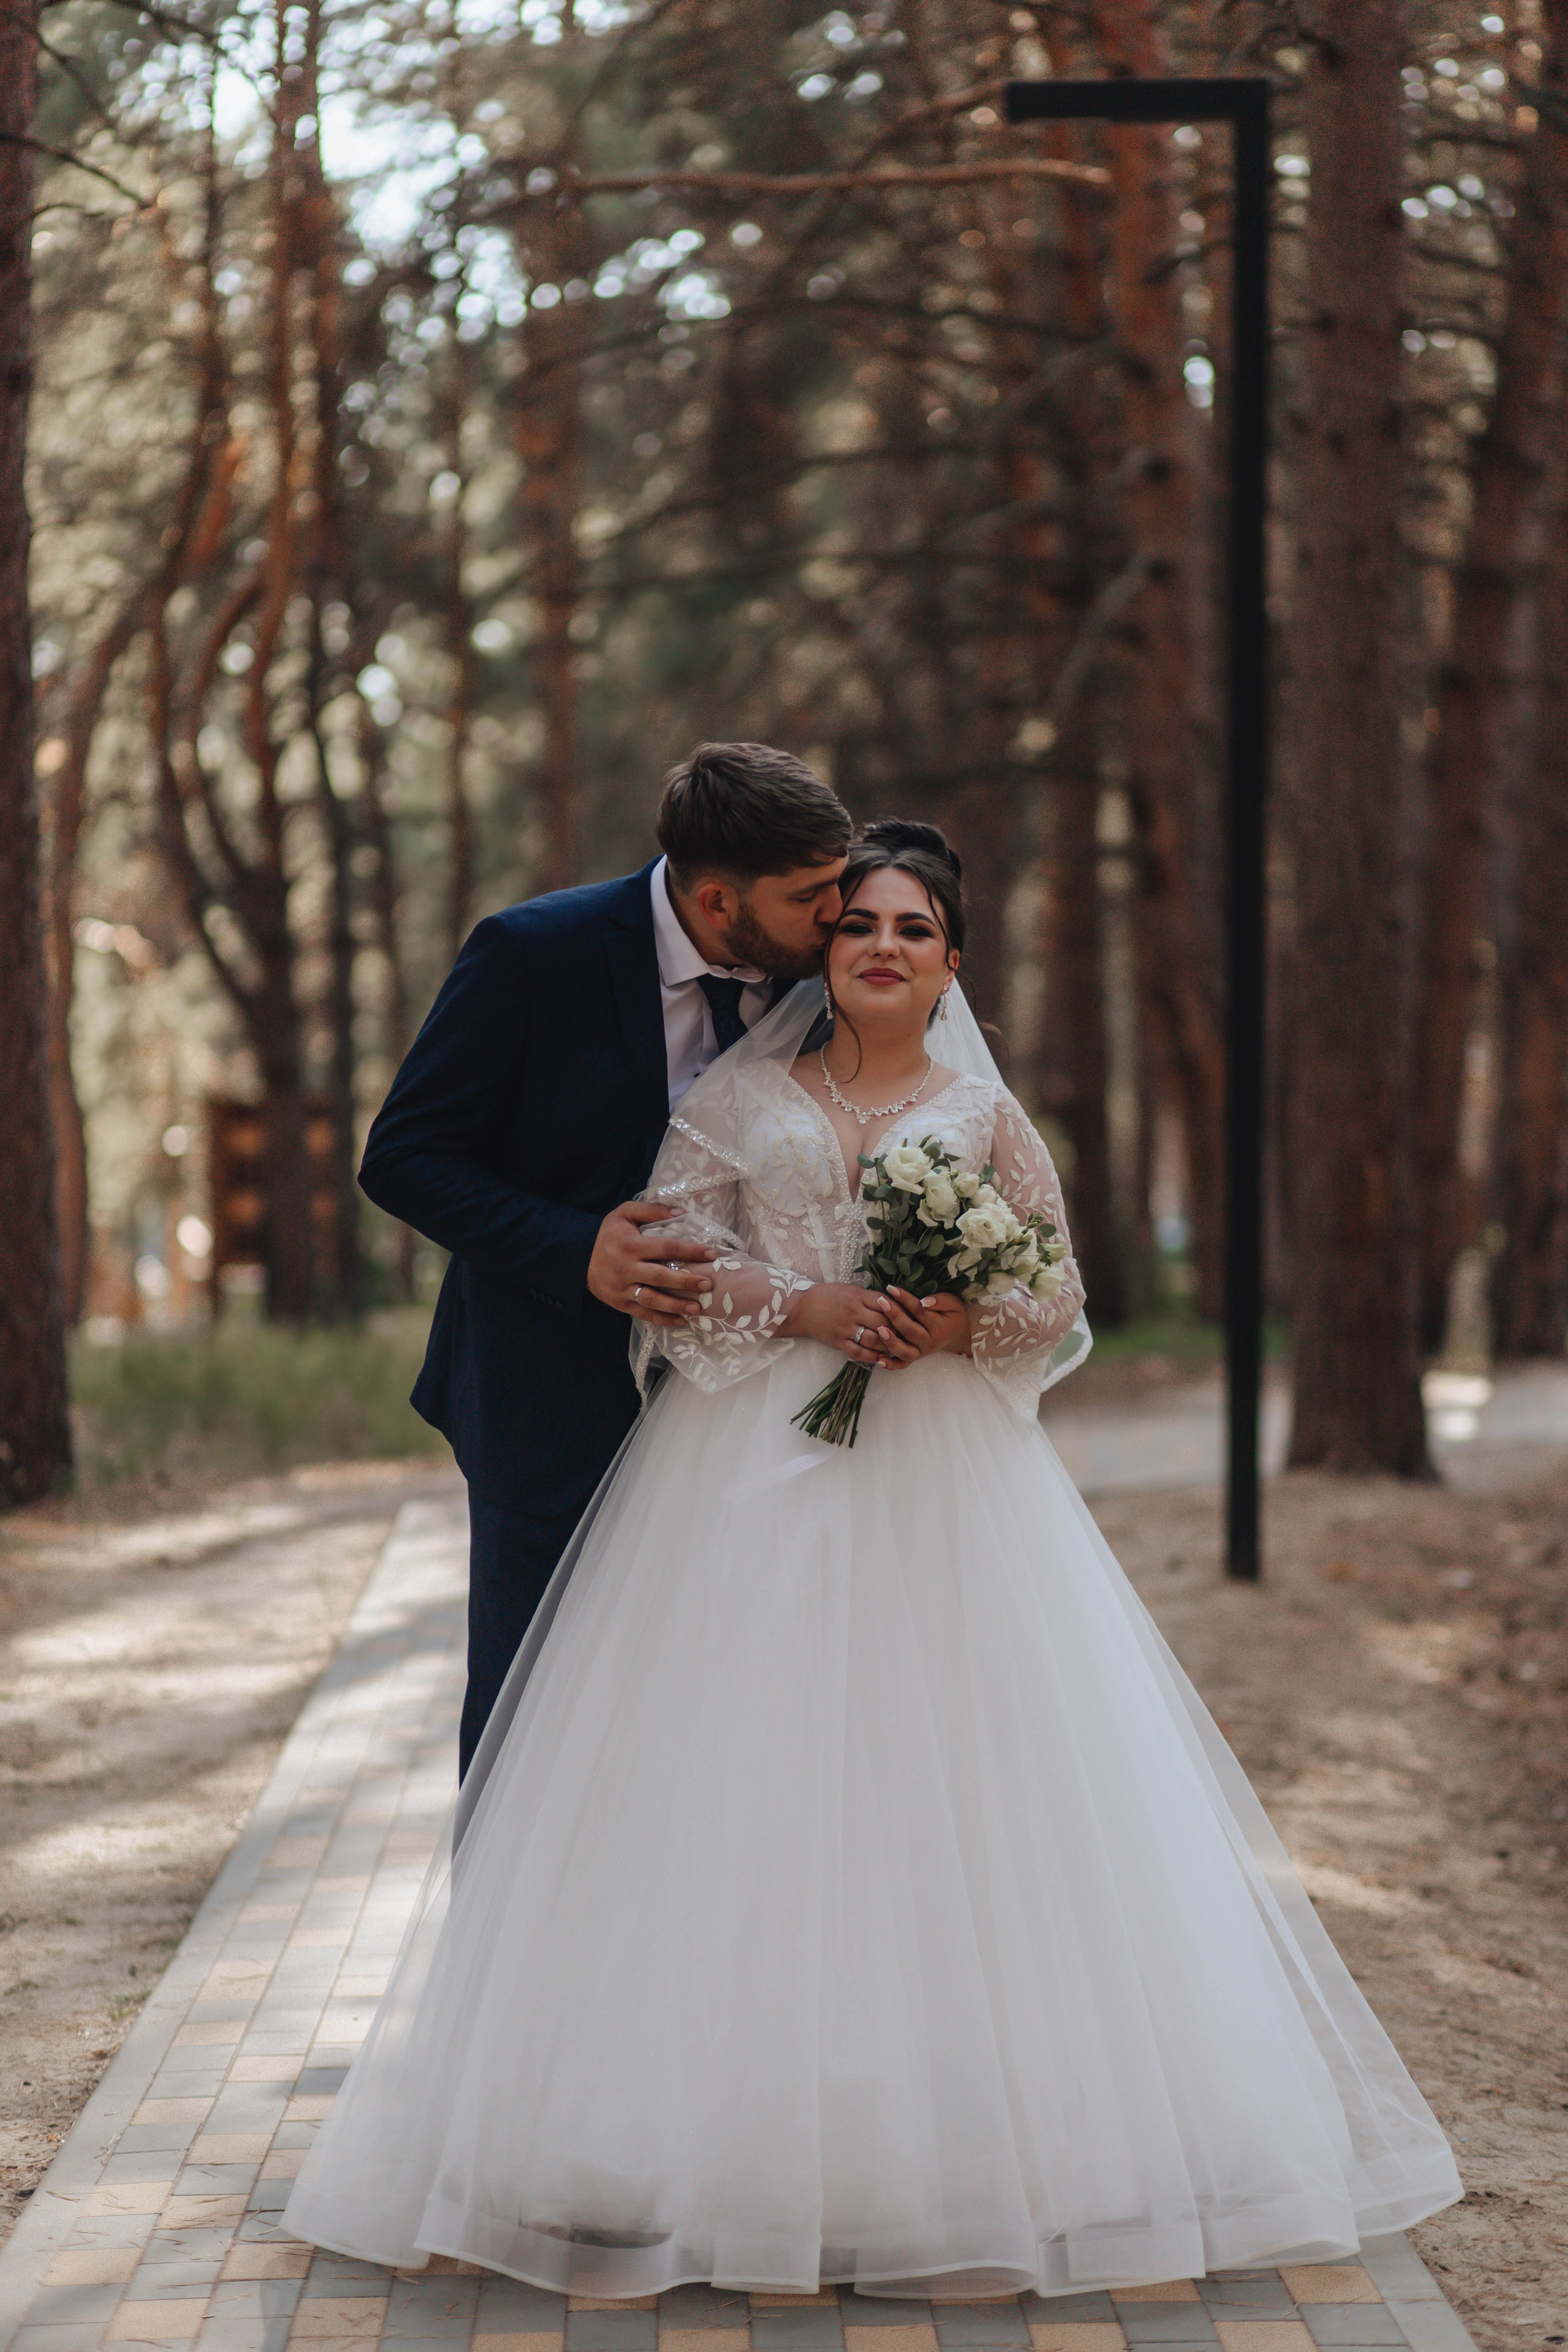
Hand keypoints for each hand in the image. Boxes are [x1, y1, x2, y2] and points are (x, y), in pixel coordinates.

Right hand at [587, 1202, 717, 1326]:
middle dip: (686, 1281)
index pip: (667, 1248)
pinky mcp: (621, 1303)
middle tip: (708, 1284)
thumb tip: (681, 1213)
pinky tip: (680, 1321)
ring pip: (653, 1300)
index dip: (691, 1251)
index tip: (711, 1254)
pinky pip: (644, 1314)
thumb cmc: (609, 1234)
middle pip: (662, 1277)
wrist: (578, 1257)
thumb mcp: (625, 1213)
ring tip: (697, 1308)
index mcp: (631, 1245)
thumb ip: (652, 1210)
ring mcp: (623, 1289)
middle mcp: (627, 1269)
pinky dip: (662, 1319)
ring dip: (677, 1305)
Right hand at [784, 1283, 901, 1367]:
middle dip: (900, 1330)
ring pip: (873, 1339)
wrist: (802, 1307)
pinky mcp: (839, 1342)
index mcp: (858, 1296)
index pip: (886, 1304)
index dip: (901, 1311)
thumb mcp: (851, 1290)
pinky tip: (881, 1358)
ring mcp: (846, 1328)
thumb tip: (894, 1303)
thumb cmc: (829, 1296)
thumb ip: (870, 1297)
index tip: (913, 1316)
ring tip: (900, 1348)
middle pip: (884, 1323)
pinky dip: (872, 1357)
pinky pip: (858, 1352)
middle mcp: (854, 1312)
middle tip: (912, 1335)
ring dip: (888, 1345)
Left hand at [881, 1288, 972, 1359]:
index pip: (919, 1311)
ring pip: (905, 1351)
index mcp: (940, 1328)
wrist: (957, 1335)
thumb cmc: (953, 1315)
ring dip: (891, 1342)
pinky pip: (902, 1364)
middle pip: (910, 1331)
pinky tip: (879, 1360)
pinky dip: (891, 1364)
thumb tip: (925, 1301)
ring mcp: (921, 1353)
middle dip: (895, 1316)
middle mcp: (930, 1343)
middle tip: (881, 1301)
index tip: (892, 1289)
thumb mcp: (953, 1304)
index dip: (905, 1299)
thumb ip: (941, 1301)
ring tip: (879, 1329)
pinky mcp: (914, 1359)